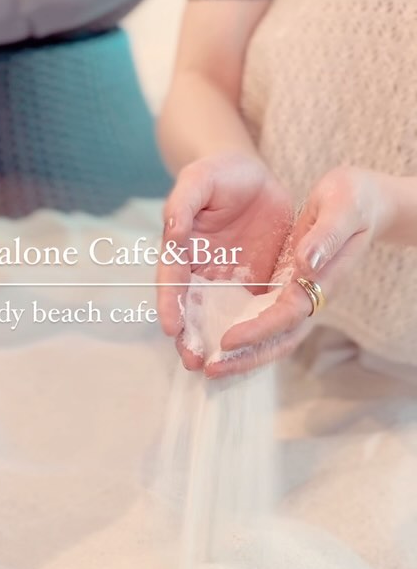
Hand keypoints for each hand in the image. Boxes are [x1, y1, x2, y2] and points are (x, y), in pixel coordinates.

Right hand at [157, 152, 292, 370]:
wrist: (254, 177)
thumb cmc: (221, 173)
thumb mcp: (200, 178)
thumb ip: (182, 202)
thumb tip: (172, 230)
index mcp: (181, 246)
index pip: (172, 278)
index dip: (170, 302)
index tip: (170, 326)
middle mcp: (199, 270)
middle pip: (191, 308)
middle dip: (190, 336)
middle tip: (192, 360)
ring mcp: (226, 281)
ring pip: (218, 318)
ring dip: (216, 343)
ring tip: (216, 368)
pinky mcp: (254, 284)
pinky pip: (252, 312)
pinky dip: (250, 334)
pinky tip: (251, 354)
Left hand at [216, 165, 395, 375]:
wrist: (360, 200)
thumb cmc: (353, 199)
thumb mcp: (342, 207)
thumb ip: (326, 235)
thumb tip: (305, 263)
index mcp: (323, 279)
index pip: (289, 313)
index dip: (260, 329)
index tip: (229, 339)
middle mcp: (310, 294)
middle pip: (280, 338)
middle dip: (247, 357)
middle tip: (211, 369)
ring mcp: (298, 294)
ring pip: (271, 335)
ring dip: (242, 354)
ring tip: (209, 366)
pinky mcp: (287, 288)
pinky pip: (263, 318)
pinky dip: (243, 334)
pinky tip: (215, 339)